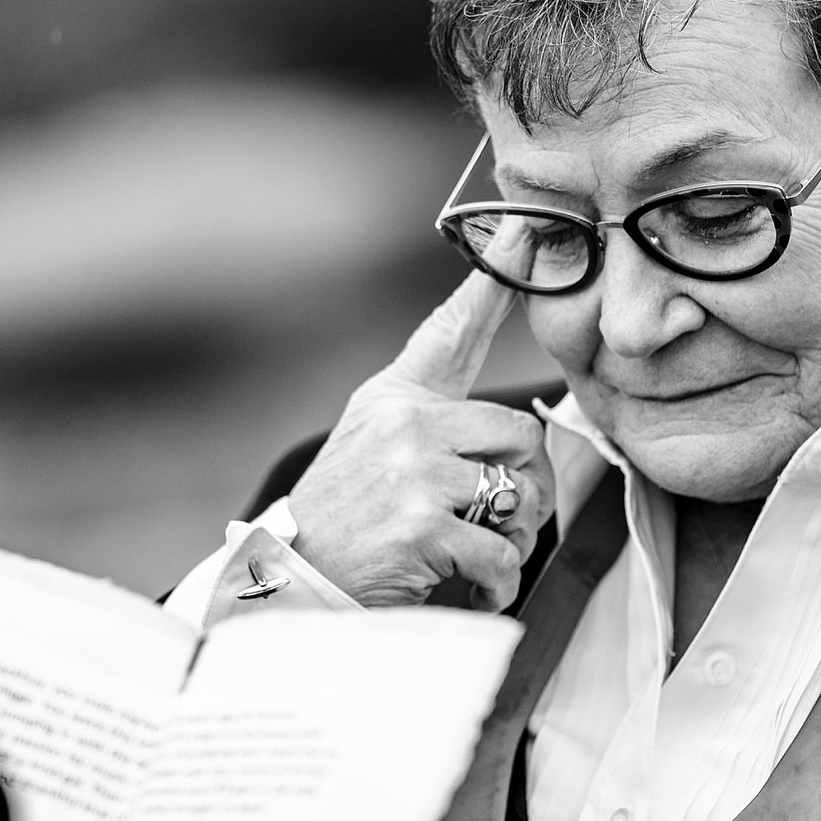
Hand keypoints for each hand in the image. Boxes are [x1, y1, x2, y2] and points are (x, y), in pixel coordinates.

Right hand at [287, 272, 557, 610]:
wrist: (292, 582)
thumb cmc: (343, 520)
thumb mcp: (371, 447)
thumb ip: (430, 422)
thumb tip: (514, 427)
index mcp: (394, 399)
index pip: (451, 333)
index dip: (493, 284)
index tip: (525, 234)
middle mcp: (404, 424)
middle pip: (520, 433)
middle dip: (528, 485)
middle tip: (504, 520)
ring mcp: (413, 472)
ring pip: (521, 491)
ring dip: (515, 536)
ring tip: (481, 554)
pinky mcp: (423, 525)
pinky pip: (503, 550)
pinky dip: (498, 580)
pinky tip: (472, 585)